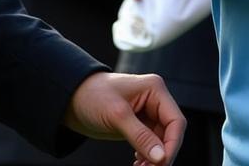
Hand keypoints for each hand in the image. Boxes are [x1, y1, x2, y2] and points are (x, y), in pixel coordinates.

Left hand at [63, 71, 184, 165]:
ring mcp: (147, 112)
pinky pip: (152, 144)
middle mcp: (154, 100)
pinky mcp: (139, 124)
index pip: (176, 121)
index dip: (172, 144)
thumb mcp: (116, 115)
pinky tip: (138, 163)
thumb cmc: (93, 95)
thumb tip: (161, 157)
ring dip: (155, 158)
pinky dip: (148, 156)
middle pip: (171, 133)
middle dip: (162, 154)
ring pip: (162, 141)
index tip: (161, 163)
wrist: (72, 98)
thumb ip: (140, 136)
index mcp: (154, 89)